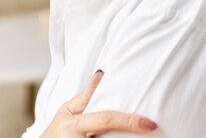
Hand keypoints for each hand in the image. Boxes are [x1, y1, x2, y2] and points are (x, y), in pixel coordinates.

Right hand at [40, 71, 156, 136]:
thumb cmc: (56, 132)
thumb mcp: (66, 112)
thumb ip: (84, 97)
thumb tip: (100, 74)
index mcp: (73, 125)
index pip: (105, 119)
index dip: (129, 121)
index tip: (150, 123)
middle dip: (130, 134)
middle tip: (150, 129)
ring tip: (141, 136)